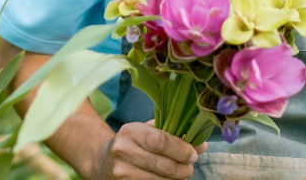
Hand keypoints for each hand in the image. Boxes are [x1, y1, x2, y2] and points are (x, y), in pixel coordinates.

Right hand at [92, 121, 206, 179]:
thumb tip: (202, 144)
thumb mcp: (148, 131)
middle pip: (163, 165)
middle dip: (183, 168)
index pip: (161, 141)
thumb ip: (174, 135)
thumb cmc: (133, 142)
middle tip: (190, 167)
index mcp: (131, 131)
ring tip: (181, 174)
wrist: (103, 160)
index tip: (193, 154)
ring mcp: (121, 172)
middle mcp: (123, 151)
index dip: (181, 149)